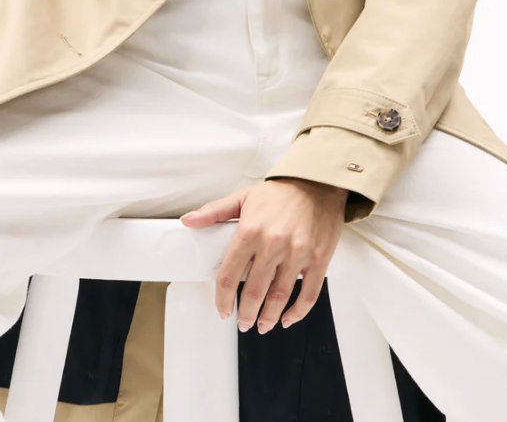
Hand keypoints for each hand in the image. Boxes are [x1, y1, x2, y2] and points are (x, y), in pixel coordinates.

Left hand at [179, 177, 347, 332]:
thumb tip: (188, 221)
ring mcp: (297, 253)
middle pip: (254, 292)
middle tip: (242, 322)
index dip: (222, 298)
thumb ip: (214, 211)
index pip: (229, 275)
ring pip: (279, 297)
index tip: (222, 309)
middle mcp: (273, 244)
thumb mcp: (243, 197)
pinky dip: (297, 312)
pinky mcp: (318, 259)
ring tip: (262, 325)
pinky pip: (308, 294)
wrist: (317, 181)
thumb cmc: (279, 191)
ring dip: (268, 317)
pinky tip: (287, 318)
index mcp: (250, 230)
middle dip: (245, 313)